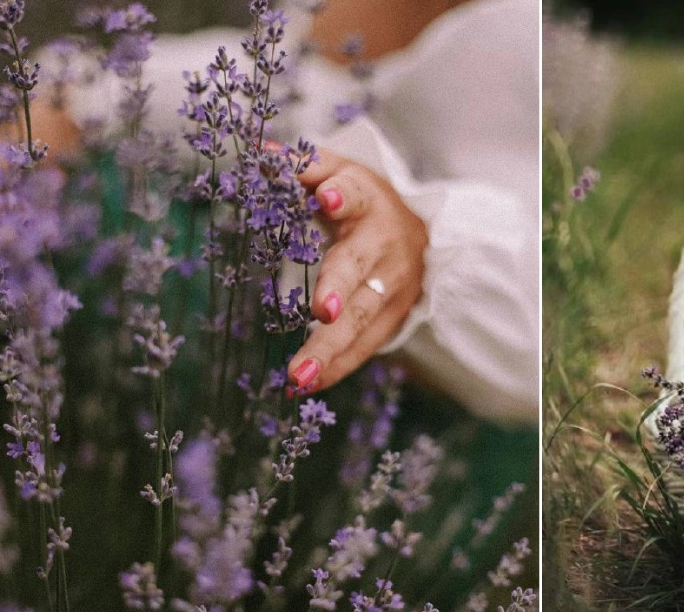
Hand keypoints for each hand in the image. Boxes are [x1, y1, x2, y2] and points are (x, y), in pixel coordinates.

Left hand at [286, 147, 426, 393]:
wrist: (424, 235)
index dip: (341, 195)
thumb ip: (303, 166)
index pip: (354, 193)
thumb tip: (259, 153)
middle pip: (359, 269)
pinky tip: (306, 385)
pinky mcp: (393, 317)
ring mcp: (392, 286)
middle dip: (340, 289)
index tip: (324, 195)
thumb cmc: (363, 201)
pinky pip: (364, 346)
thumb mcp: (341, 172)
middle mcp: (383, 245)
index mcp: (367, 201)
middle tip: (321, 312)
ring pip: (361, 319)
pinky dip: (336, 366)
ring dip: (331, 349)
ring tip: (297, 377)